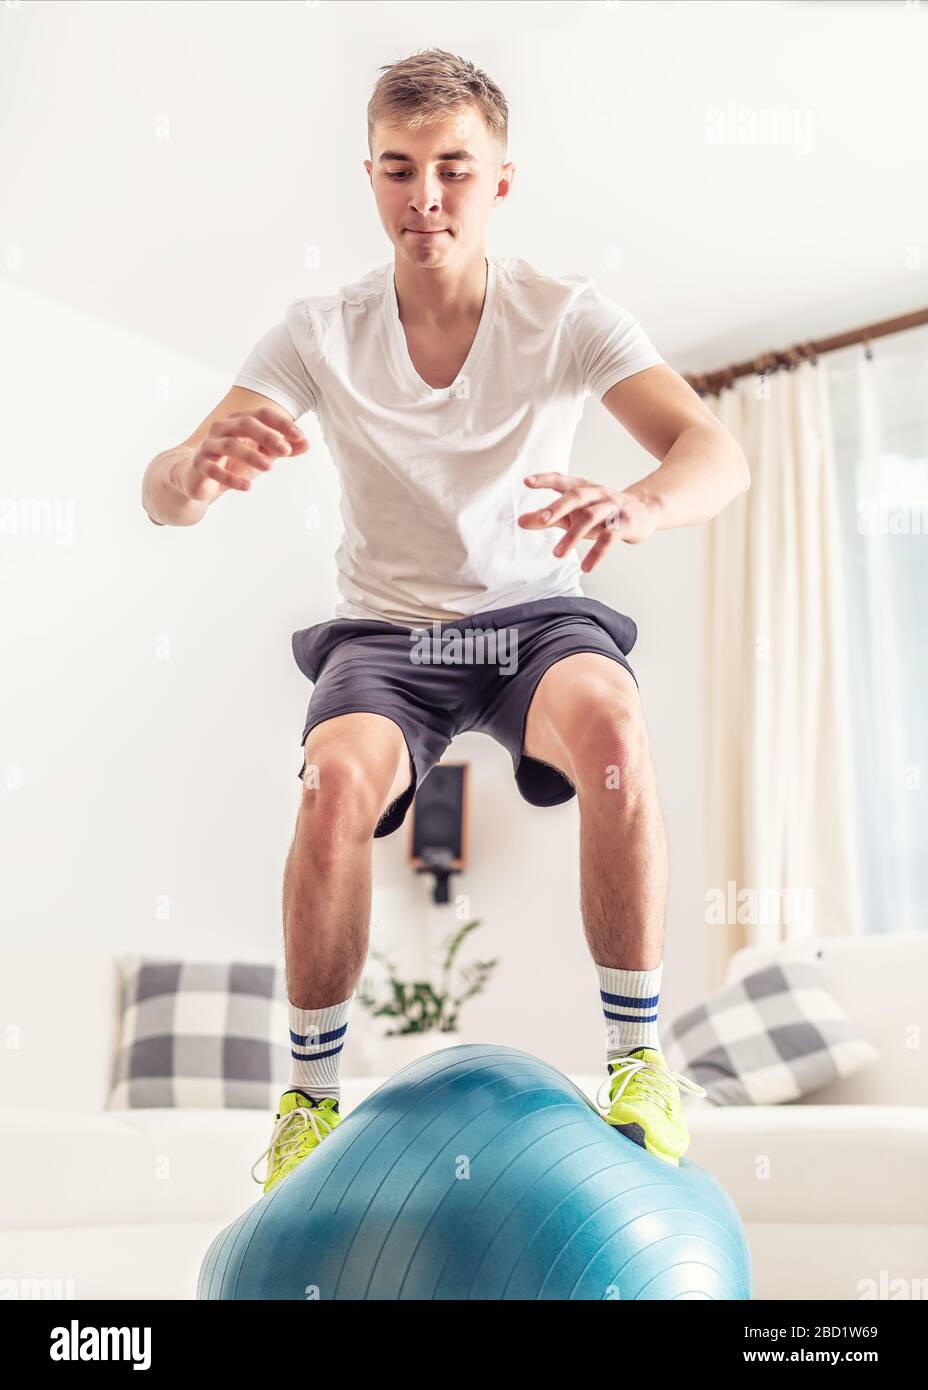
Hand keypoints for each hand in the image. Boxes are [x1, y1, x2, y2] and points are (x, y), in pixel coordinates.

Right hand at [175, 408, 308, 501]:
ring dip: (251, 455)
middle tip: (286, 450)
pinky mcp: (200, 465)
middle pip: (245, 423)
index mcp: (240, 421)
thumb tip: (307, 444)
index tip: (300, 436)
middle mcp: (223, 428)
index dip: (281, 423)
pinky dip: (231, 478)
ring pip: (229, 445)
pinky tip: (247, 487)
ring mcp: (209, 445)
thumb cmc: (234, 462)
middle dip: (267, 435)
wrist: (198, 477)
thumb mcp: (262, 455)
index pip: (262, 414)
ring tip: (270, 467)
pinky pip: (213, 469)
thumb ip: (282, 449)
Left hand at [518, 472, 657, 570]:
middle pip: (576, 497)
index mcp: (582, 489)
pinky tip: (586, 567)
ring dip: (573, 536)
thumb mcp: (574, 513)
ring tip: (557, 554)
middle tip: (542, 521)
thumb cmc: (601, 512)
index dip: (545, 480)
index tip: (527, 482)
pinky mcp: (624, 524)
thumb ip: (548, 518)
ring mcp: (611, 508)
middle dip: (558, 507)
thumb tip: (520, 521)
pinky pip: (609, 538)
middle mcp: (596, 494)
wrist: (644, 511)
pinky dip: (597, 553)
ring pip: (591, 517)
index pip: (561, 481)